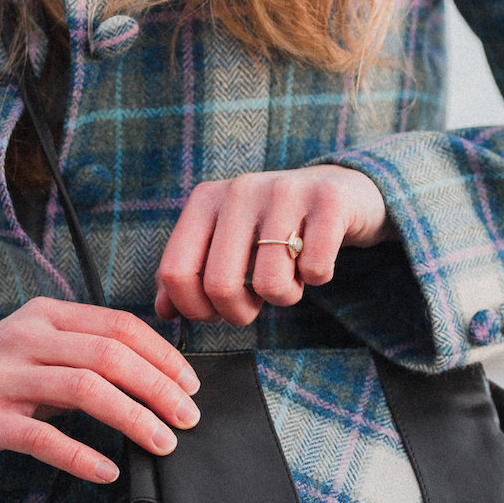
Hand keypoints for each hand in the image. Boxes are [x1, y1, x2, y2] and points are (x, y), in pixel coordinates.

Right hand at [0, 299, 200, 483]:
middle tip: (187, 418)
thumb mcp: (35, 351)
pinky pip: (43, 438)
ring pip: (85, 389)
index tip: (190, 385)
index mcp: (45, 316)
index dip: (163, 355)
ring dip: (133, 417)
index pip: (119, 325)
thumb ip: (83, 356)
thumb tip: (150, 376)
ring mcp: (4, 378)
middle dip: (159, 387)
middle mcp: (26, 338)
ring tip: (161, 442)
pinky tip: (106, 471)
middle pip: (110, 354)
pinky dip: (81, 456)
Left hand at [155, 166, 393, 326]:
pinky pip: (315, 271)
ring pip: (270, 284)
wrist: (340, 191)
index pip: (175, 272)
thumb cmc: (272, 228)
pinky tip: (315, 260)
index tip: (214, 313)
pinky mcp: (329, 201)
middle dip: (238, 313)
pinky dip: (317, 279)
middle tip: (255, 304)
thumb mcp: (225, 243)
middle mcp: (240, 189)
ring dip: (284, 297)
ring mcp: (285, 191)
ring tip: (290, 277)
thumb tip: (163, 312)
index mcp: (205, 199)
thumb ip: (190, 274)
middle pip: (220, 285)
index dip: (193, 309)